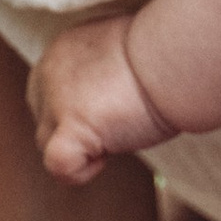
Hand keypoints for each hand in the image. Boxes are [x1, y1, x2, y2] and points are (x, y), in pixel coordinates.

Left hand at [29, 14, 173, 184]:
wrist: (175, 53)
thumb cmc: (166, 51)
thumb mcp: (125, 50)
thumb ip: (105, 68)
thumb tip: (114, 93)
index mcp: (64, 49)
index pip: (49, 91)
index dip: (79, 107)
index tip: (114, 105)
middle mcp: (50, 70)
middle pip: (44, 117)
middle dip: (75, 128)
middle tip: (117, 123)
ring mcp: (57, 100)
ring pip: (45, 142)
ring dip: (81, 148)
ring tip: (117, 137)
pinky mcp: (71, 126)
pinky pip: (58, 164)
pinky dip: (80, 172)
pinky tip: (105, 158)